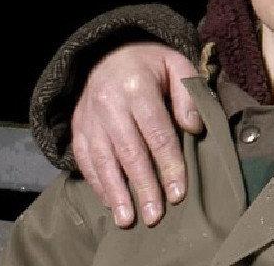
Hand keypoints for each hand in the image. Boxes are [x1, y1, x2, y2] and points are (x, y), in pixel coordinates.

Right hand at [69, 42, 202, 227]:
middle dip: (143, 187)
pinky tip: (110, 203)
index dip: (169, 165)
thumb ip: (188, 94)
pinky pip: (85, 160)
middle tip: (155, 216)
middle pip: (129, 153)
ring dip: (116, 193)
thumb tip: (195, 128)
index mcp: (137, 87)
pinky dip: (97, 183)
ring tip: (128, 219)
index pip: (157, 133)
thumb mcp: (176, 64)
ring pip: (103, 161)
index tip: (179, 193)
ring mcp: (89, 118)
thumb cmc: (151, 64)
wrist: (108, 53)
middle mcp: (108, 104)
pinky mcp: (77, 129)